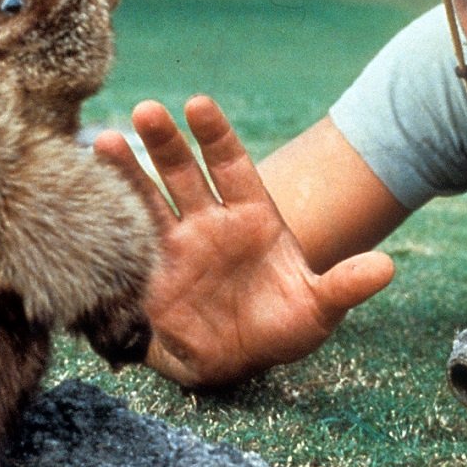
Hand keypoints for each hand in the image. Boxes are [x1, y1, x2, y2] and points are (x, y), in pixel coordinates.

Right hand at [94, 95, 394, 388]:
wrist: (239, 362)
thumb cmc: (281, 327)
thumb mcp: (318, 309)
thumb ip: (345, 285)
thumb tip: (386, 267)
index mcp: (252, 215)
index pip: (232, 164)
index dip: (215, 134)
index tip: (198, 104)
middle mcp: (209, 219)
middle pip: (184, 171)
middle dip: (166, 141)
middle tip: (147, 111)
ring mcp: (175, 243)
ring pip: (147, 198)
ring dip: (126, 171)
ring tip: (103, 141)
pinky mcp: (147, 274)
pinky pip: (123, 240)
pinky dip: (104, 219)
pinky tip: (80, 192)